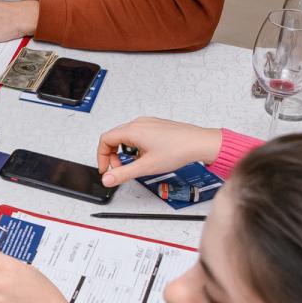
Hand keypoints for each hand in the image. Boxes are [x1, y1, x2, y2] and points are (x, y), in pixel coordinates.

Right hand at [96, 116, 222, 187]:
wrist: (199, 143)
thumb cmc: (178, 150)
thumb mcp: (146, 167)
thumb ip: (123, 173)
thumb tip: (108, 179)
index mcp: (132, 130)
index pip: (105, 140)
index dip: (101, 156)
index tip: (107, 169)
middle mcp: (139, 123)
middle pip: (114, 138)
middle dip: (113, 156)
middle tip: (120, 169)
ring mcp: (148, 123)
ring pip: (126, 137)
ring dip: (125, 152)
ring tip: (136, 163)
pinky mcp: (156, 126)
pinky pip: (138, 135)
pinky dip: (136, 147)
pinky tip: (147, 156)